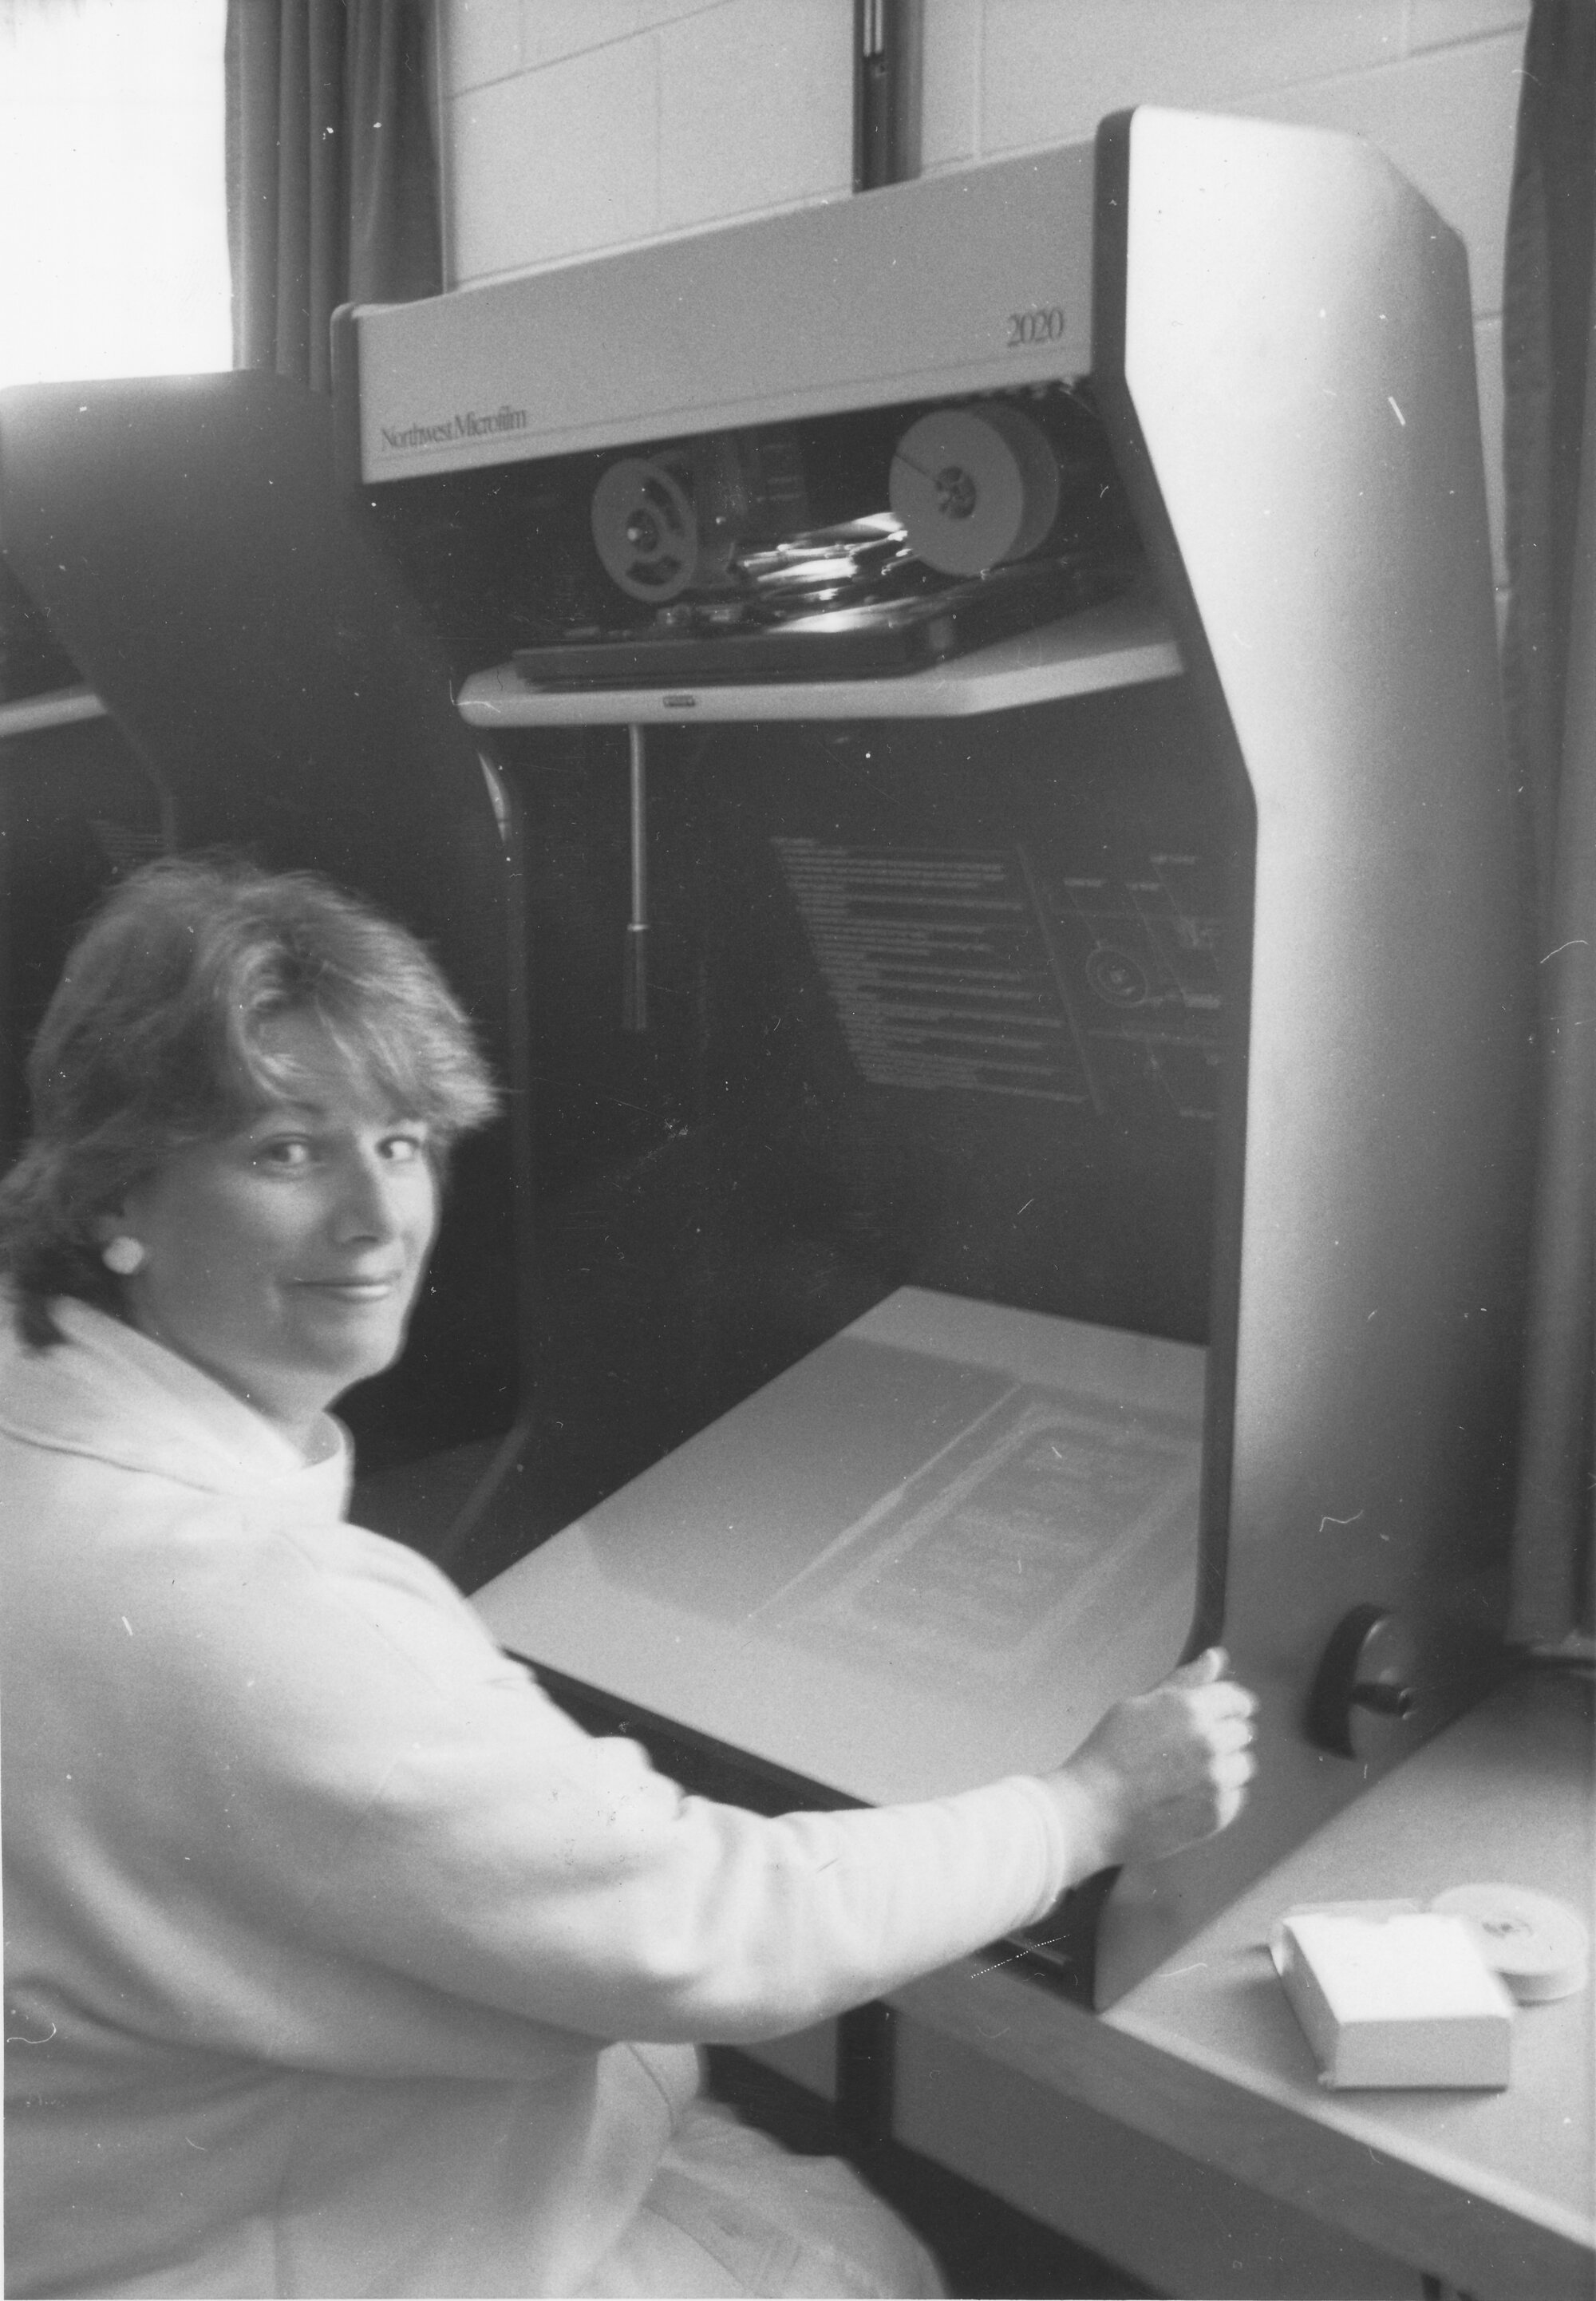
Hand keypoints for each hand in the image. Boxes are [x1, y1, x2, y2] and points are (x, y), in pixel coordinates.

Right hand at [1046, 1647, 1256, 1875]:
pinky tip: (1188, 1796)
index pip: (1237, 1699)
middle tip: (1190, 1750)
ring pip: (1243, 1765)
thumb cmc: (1110, 1753)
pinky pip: (1235, 1796)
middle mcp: (1211, 1741)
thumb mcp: (1139, 1706)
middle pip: (1243, 1731)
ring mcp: (1217, 1779)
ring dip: (1225, 1766)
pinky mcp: (1218, 1813)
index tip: (1222, 1714)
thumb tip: (1217, 1656)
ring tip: (1188, 1775)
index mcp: (1191, 1707)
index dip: (1229, 1706)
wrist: (1093, 1811)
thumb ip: (1185, 1681)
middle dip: (1223, 1735)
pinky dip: (1219, 1795)